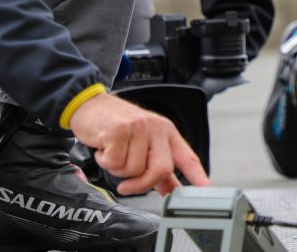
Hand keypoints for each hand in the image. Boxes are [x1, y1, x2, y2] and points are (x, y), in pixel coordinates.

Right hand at [69, 92, 209, 195]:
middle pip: (161, 169)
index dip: (197, 176)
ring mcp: (139, 127)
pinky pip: (114, 163)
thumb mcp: (143, 144)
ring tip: (113, 152)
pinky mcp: (119, 130)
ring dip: (117, 169)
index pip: (187, 157)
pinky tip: (104, 148)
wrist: (90, 106)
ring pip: (134, 170)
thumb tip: (171, 191)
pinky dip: (105, 162)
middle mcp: (156, 128)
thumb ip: (157, 168)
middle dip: (142, 184)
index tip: (205, 191)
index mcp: (166, 133)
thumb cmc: (117, 126)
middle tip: (127, 185)